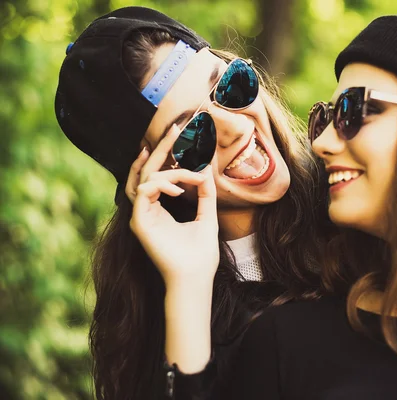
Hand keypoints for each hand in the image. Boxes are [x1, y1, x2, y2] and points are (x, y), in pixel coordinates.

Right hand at [128, 124, 219, 288]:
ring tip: (186, 171)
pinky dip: (161, 185)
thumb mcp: (207, 216)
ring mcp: (141, 216)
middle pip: (146, 171)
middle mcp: (147, 210)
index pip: (158, 175)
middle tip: (175, 128)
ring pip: (144, 178)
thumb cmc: (201, 254)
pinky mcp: (140, 222)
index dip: (168, 155)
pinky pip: (144, 192)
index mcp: (159, 208)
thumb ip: (205, 195)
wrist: (196, 277)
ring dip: (166, 168)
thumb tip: (206, 171)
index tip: (185, 139)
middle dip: (161, 147)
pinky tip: (178, 189)